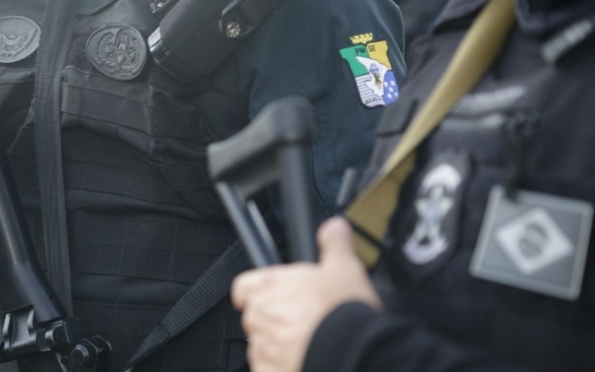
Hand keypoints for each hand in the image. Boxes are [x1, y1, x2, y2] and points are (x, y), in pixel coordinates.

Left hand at [232, 217, 381, 371]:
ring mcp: (264, 349)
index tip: (267, 294)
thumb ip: (334, 244)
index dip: (253, 291)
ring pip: (261, 346)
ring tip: (307, 343)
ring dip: (277, 345)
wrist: (351, 351)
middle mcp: (261, 316)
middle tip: (301, 319)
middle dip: (273, 319)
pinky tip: (303, 361)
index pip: (243, 286)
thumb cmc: (343, 311)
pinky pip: (268, 370)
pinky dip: (281, 367)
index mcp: (271, 285)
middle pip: (255, 317)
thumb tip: (334, 227)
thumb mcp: (344, 267)